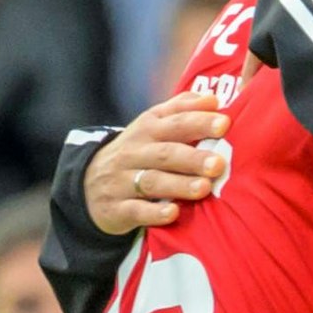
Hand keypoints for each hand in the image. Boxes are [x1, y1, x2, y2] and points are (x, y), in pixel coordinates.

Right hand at [83, 92, 230, 235]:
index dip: (199, 122)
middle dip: (193, 158)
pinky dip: (154, 213)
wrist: (88, 183)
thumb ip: (181, 109)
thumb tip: (213, 99)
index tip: (224, 124)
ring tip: (204, 188)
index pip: (175, 122)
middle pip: (165, 153)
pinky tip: (173, 213)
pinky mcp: (116, 209)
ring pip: (151, 181)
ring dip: (179, 185)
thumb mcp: (151, 125)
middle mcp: (133, 153)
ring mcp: (122, 181)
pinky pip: (135, 210)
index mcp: (147, 129)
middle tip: (218, 164)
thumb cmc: (136, 151)